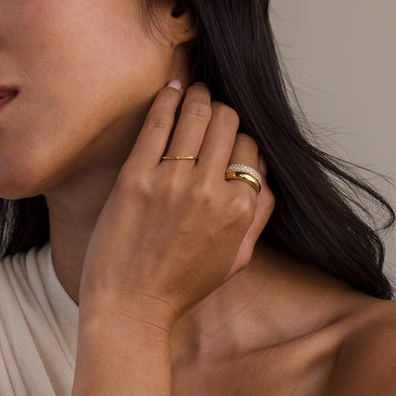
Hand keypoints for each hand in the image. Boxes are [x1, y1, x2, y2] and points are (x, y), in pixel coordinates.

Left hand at [79, 82, 273, 329]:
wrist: (131, 306)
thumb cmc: (181, 287)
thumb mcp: (237, 260)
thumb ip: (258, 217)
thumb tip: (264, 176)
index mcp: (239, 211)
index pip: (250, 150)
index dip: (239, 140)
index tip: (226, 139)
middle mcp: (210, 192)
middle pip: (227, 124)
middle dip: (222, 112)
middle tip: (211, 108)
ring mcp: (172, 182)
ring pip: (197, 114)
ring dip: (198, 96)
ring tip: (193, 91)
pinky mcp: (135, 178)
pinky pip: (157, 122)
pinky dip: (167, 98)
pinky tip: (171, 89)